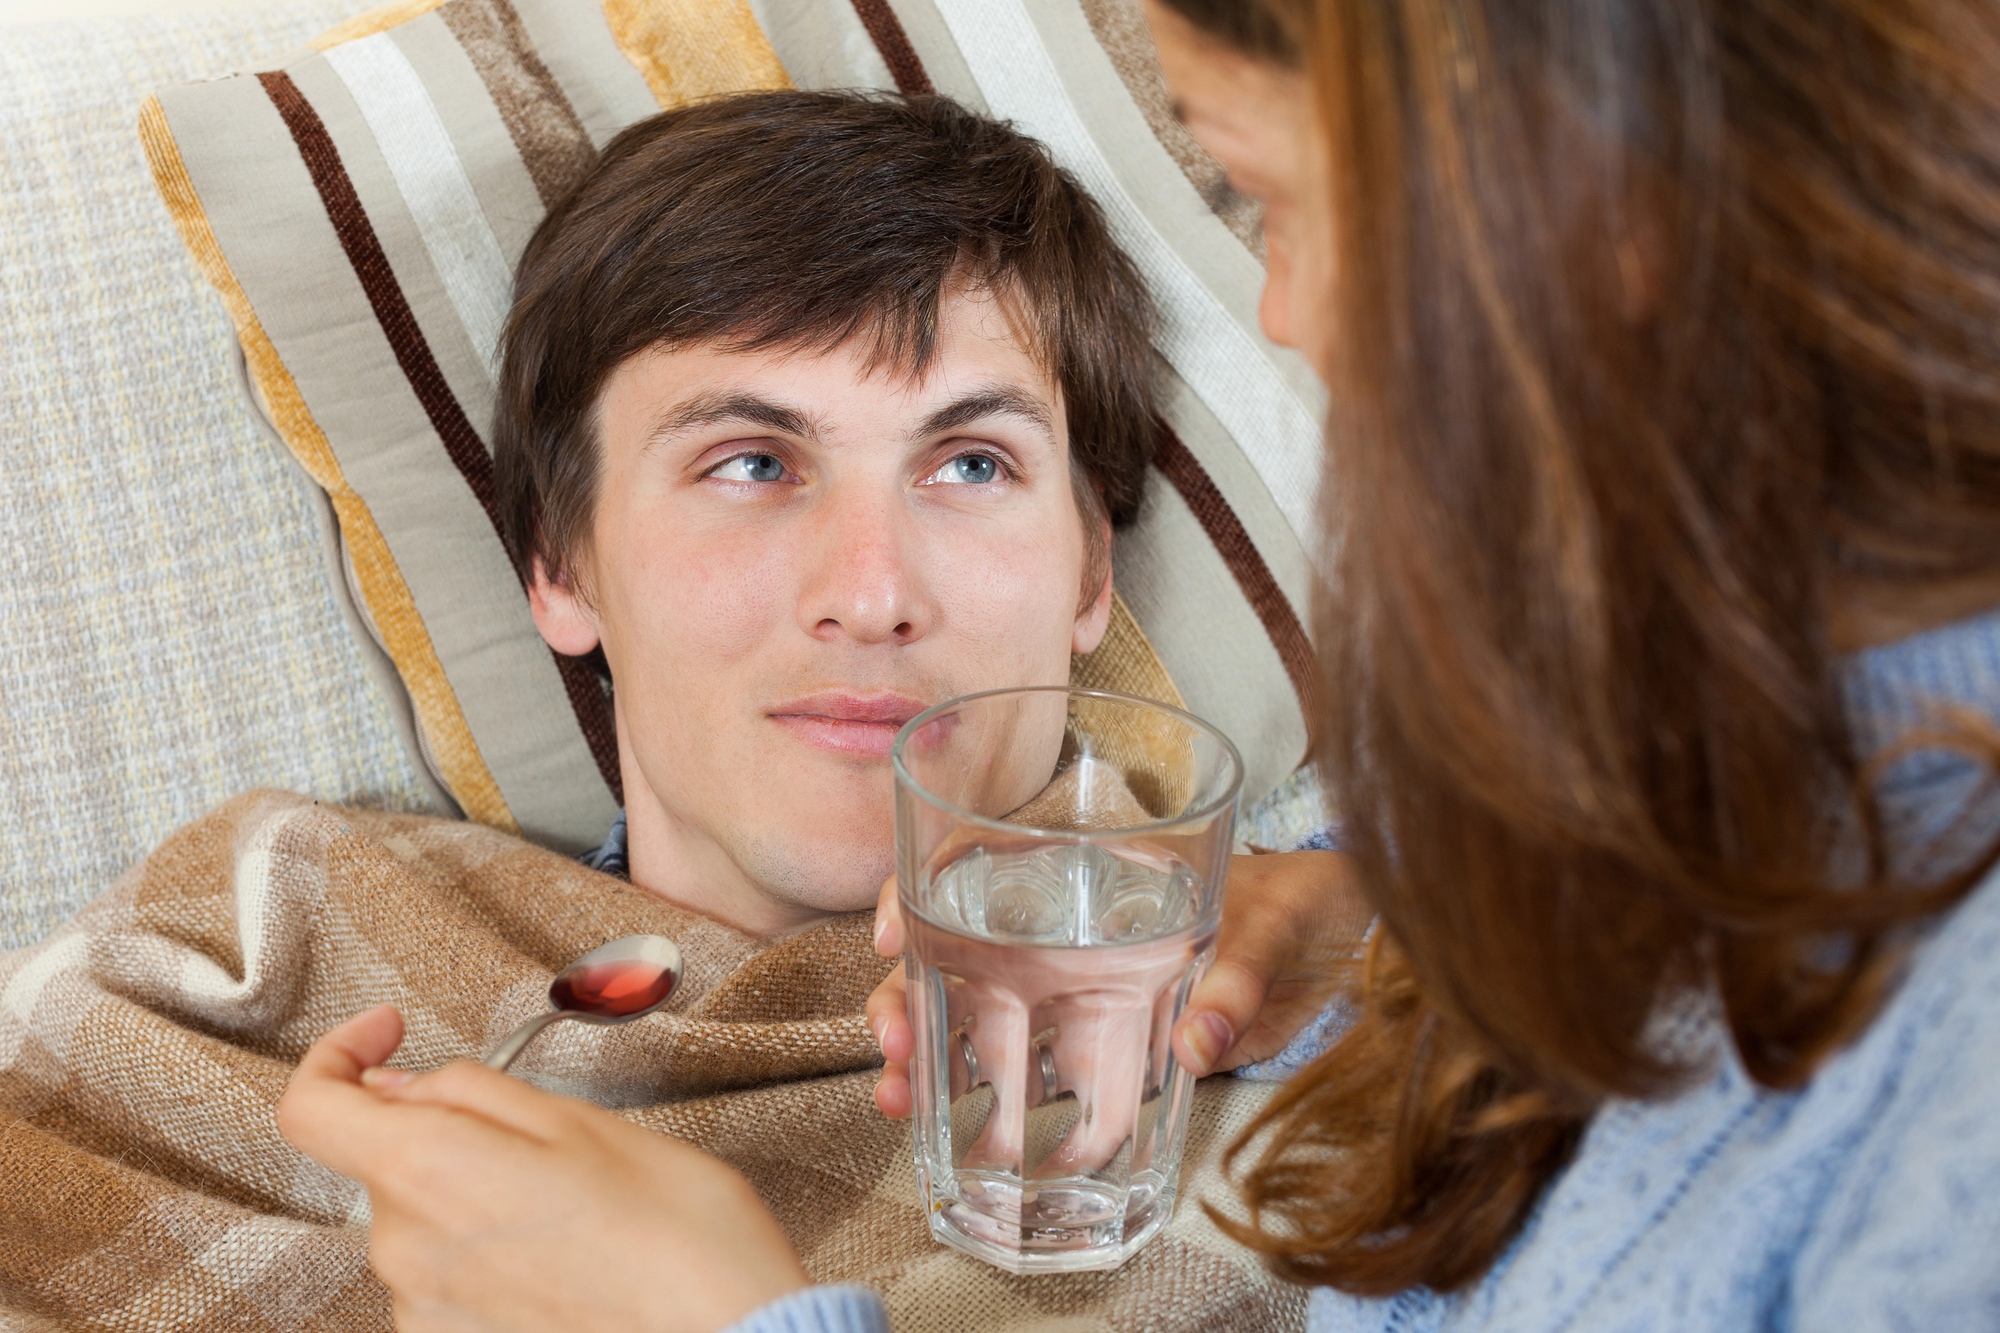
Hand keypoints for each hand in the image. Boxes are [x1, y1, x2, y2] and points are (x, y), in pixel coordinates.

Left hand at [278, 1007, 808, 1332]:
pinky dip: (492, 1254)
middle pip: (387, 1164)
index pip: (312, 1109)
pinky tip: (567, 1259)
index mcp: (428, 1173)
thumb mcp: (581, 1121)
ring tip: (575, 1208)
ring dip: (476, 1196)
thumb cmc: (675, 1232)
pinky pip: (448, 1281)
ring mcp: (425, 1314)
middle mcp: (404, 1253)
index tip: (389, 1032)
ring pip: (423, 1222)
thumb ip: (474, 1093)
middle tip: (550, 1136)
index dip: (336, 1053)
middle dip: (450, 1133)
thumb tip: (400, 1084)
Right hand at [867, 849, 1368, 1119]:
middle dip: (904, 993)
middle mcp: (1069, 925)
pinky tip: (963, 1137)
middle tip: (892, 1046)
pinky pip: (1038, 1069)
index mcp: (1093, 866)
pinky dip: (994, 1102)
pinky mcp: (1110, 1045)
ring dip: (929, 1055)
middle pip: (953, 947)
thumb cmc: (1303, 902)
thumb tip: (1199, 1044)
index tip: (891, 934)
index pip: (974, 858)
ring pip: (977, 1013)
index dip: (916, 889)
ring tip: (899, 1099)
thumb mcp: (1276, 925)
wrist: (1345, 946)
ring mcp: (1083, 987)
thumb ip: (1239, 982)